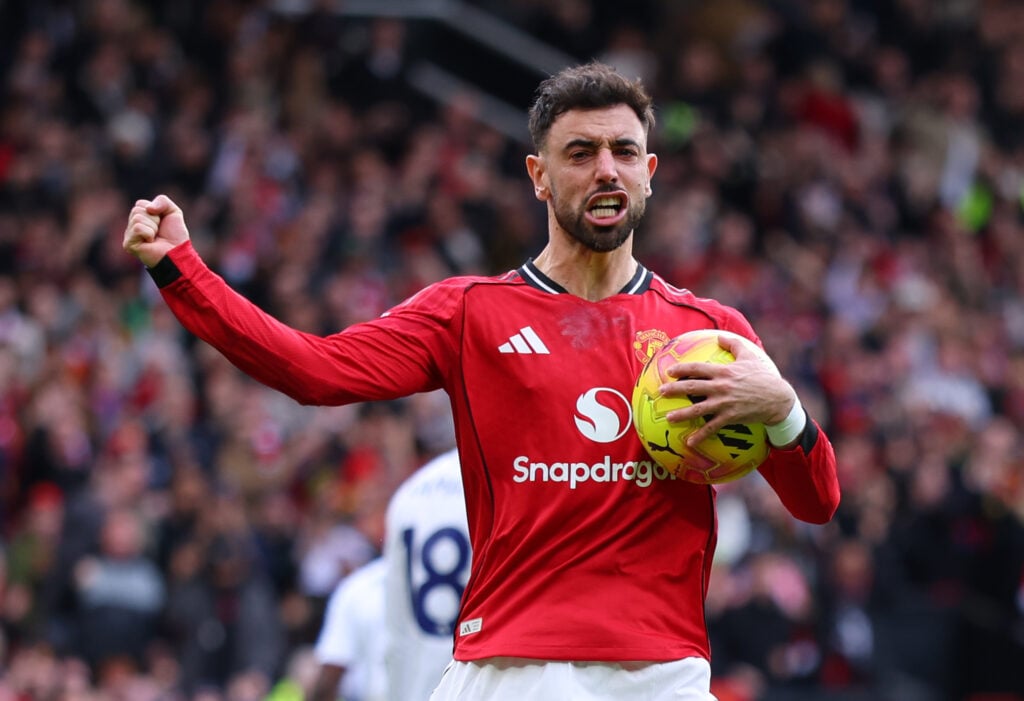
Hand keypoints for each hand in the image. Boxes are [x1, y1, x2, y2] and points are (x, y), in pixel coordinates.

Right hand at [123, 194, 189, 267]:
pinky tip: (151, 242)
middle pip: (137, 209)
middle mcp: (132, 226)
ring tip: (155, 237)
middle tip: (158, 231)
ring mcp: (128, 235)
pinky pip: (137, 228)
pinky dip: (149, 233)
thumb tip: (148, 208)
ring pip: (137, 218)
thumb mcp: (173, 212)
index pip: (140, 204)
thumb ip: (162, 201)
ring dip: (152, 227)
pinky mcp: (128, 244)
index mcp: (140, 218)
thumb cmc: (175, 235)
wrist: (178, 252)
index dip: (155, 211)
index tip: (161, 222)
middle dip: (153, 219)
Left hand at [659, 332, 796, 446]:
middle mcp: (720, 387)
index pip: (697, 368)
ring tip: (668, 418)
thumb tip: (719, 336)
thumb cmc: (763, 376)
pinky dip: (701, 436)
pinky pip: (712, 427)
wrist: (778, 398)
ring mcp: (724, 403)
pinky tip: (690, 442)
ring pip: (698, 409)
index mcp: (723, 371)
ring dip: (682, 414)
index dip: (682, 369)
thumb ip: (733, 344)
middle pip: (692, 387)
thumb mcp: (749, 355)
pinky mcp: (730, 417)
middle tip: (661, 392)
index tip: (669, 371)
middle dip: (674, 389)